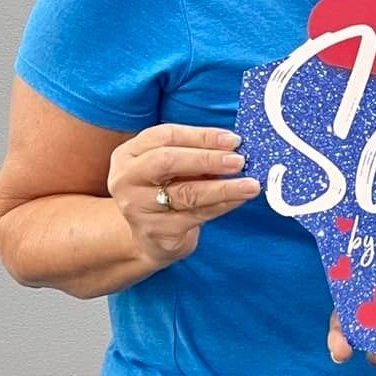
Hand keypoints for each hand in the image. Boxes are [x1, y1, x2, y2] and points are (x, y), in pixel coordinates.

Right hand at [106, 124, 260, 264]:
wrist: (149, 238)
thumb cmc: (165, 192)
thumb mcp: (171, 168)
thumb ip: (195, 153)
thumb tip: (233, 146)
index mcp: (129, 154)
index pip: (165, 136)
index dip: (201, 136)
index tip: (232, 140)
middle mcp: (126, 180)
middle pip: (167, 162)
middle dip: (207, 159)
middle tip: (239, 161)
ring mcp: (137, 208)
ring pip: (186, 193)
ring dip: (223, 188)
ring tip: (250, 185)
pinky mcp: (156, 232)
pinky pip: (196, 215)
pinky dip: (222, 206)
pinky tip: (239, 200)